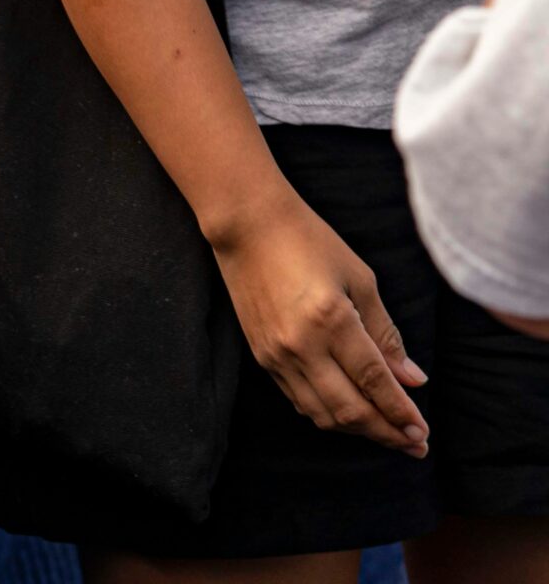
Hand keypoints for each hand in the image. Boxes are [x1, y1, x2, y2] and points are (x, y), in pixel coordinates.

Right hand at [211, 190, 429, 455]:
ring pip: (321, 413)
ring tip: (387, 435)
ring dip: (357, 430)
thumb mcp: (360, 280)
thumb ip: (385, 333)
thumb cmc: (309, 242)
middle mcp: (300, 345)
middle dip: (386, 433)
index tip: (423, 433)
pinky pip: (298, 399)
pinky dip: (327, 414)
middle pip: (349, 409)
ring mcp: (276, 354)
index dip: (401, 412)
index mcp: (331, 320)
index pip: (374, 382)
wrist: (247, 226)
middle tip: (415, 445)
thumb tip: (412, 379)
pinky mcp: (261, 355)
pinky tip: (349, 414)